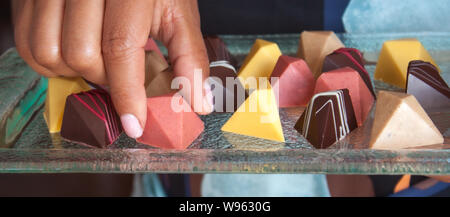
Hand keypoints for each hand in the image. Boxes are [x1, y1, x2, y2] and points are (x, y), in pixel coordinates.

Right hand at [12, 0, 212, 138]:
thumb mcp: (178, 13)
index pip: (120, 47)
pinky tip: (71, 54)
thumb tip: (198, 102)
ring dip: (74, 72)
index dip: (128, 93)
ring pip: (48, 53)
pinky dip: (49, 62)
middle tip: (118, 72)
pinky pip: (28, 44)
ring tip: (96, 60)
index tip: (134, 125)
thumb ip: (189, 56)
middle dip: (103, 78)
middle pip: (81, 55)